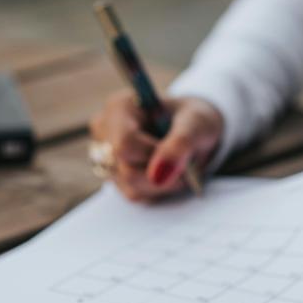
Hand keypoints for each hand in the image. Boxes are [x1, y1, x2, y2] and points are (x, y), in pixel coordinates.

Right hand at [89, 91, 223, 201]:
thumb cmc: (195, 119)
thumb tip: (158, 175)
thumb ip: (180, 144)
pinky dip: (159, 189)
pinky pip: (136, 195)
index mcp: (120, 107)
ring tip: (178, 165)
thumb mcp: (196, 123)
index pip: (125, 144)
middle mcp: (106, 130)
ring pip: (131, 186)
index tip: (179, 151)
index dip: (155, 155)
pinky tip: (167, 173)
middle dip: (163, 172)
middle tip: (184, 160)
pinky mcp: (114, 177)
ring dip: (164, 183)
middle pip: (127, 169)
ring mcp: (106, 155)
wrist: (196, 130)